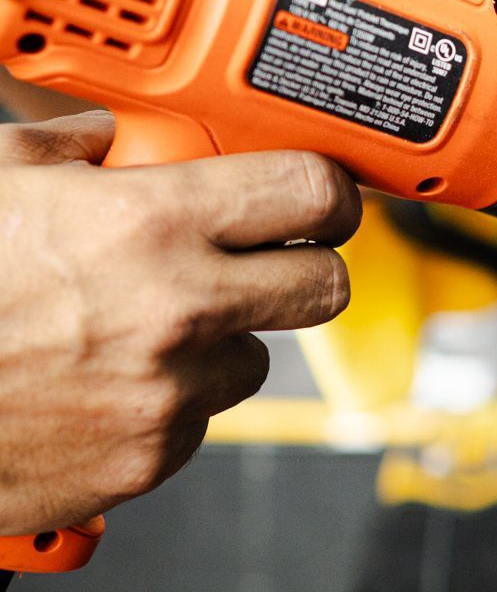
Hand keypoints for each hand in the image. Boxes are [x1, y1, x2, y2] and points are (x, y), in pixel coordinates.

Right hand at [0, 112, 359, 534]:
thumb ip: (71, 146)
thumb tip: (111, 133)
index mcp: (147, 224)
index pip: (309, 193)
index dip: (330, 192)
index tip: (325, 196)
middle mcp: (177, 309)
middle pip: (324, 287)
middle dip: (306, 268)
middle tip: (271, 259)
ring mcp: (170, 393)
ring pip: (256, 359)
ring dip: (219, 341)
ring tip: (140, 327)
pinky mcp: (153, 458)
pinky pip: (198, 420)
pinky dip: (168, 401)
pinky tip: (104, 380)